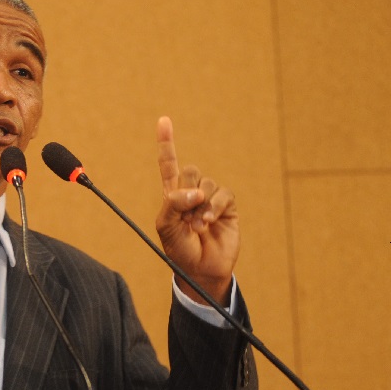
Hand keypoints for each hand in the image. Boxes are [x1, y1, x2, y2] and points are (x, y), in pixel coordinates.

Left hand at [154, 117, 238, 304]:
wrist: (201, 269)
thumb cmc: (179, 249)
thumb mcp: (166, 226)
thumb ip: (173, 203)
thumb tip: (195, 192)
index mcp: (172, 195)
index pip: (169, 164)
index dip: (167, 143)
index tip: (163, 120)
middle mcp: (191, 192)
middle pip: (189, 170)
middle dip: (185, 190)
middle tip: (184, 214)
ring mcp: (210, 198)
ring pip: (206, 183)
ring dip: (199, 205)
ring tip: (196, 225)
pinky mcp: (227, 206)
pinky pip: (222, 194)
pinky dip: (213, 207)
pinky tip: (208, 222)